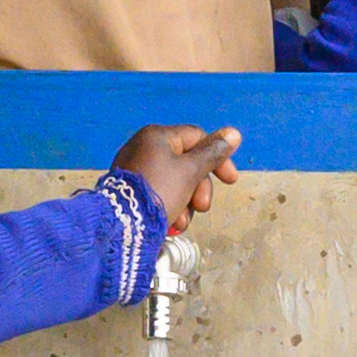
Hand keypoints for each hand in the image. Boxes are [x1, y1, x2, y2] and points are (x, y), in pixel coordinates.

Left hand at [114, 124, 242, 229]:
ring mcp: (135, 169)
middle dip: (199, 188)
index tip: (230, 180)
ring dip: (186, 203)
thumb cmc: (159, 191)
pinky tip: (170, 223)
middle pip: (187, 163)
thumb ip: (213, 153)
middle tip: (202, 206)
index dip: (218, 158)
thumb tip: (234, 133)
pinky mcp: (130, 190)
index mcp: (157, 136)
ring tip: (181, 220)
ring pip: (175, 182)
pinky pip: (159, 193)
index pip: (198, 138)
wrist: (122, 223)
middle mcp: (144, 148)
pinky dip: (169, 207)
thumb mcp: (191, 172)